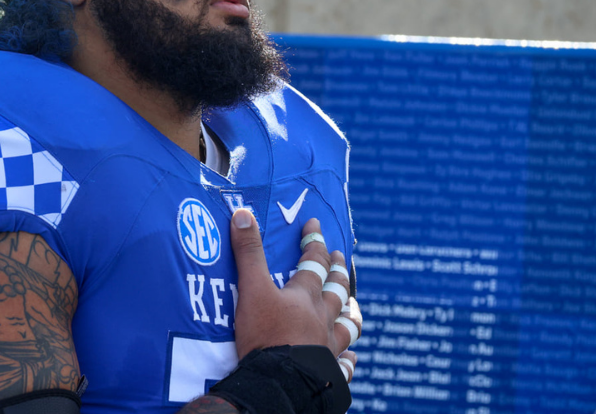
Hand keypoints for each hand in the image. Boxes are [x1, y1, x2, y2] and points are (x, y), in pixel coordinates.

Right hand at [229, 210, 362, 363]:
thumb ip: (248, 253)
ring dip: (350, 312)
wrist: (279, 381)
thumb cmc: (266, 334)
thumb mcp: (252, 289)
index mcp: (304, 297)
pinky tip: (352, 356)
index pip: (314, 263)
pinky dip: (349, 359)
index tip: (314, 226)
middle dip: (337, 272)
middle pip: (335, 291)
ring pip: (347, 325)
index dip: (314, 243)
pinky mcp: (328, 371)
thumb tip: (243, 214)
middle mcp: (322, 318)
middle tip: (340, 259)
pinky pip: (344, 364)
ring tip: (353, 305)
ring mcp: (328, 346)